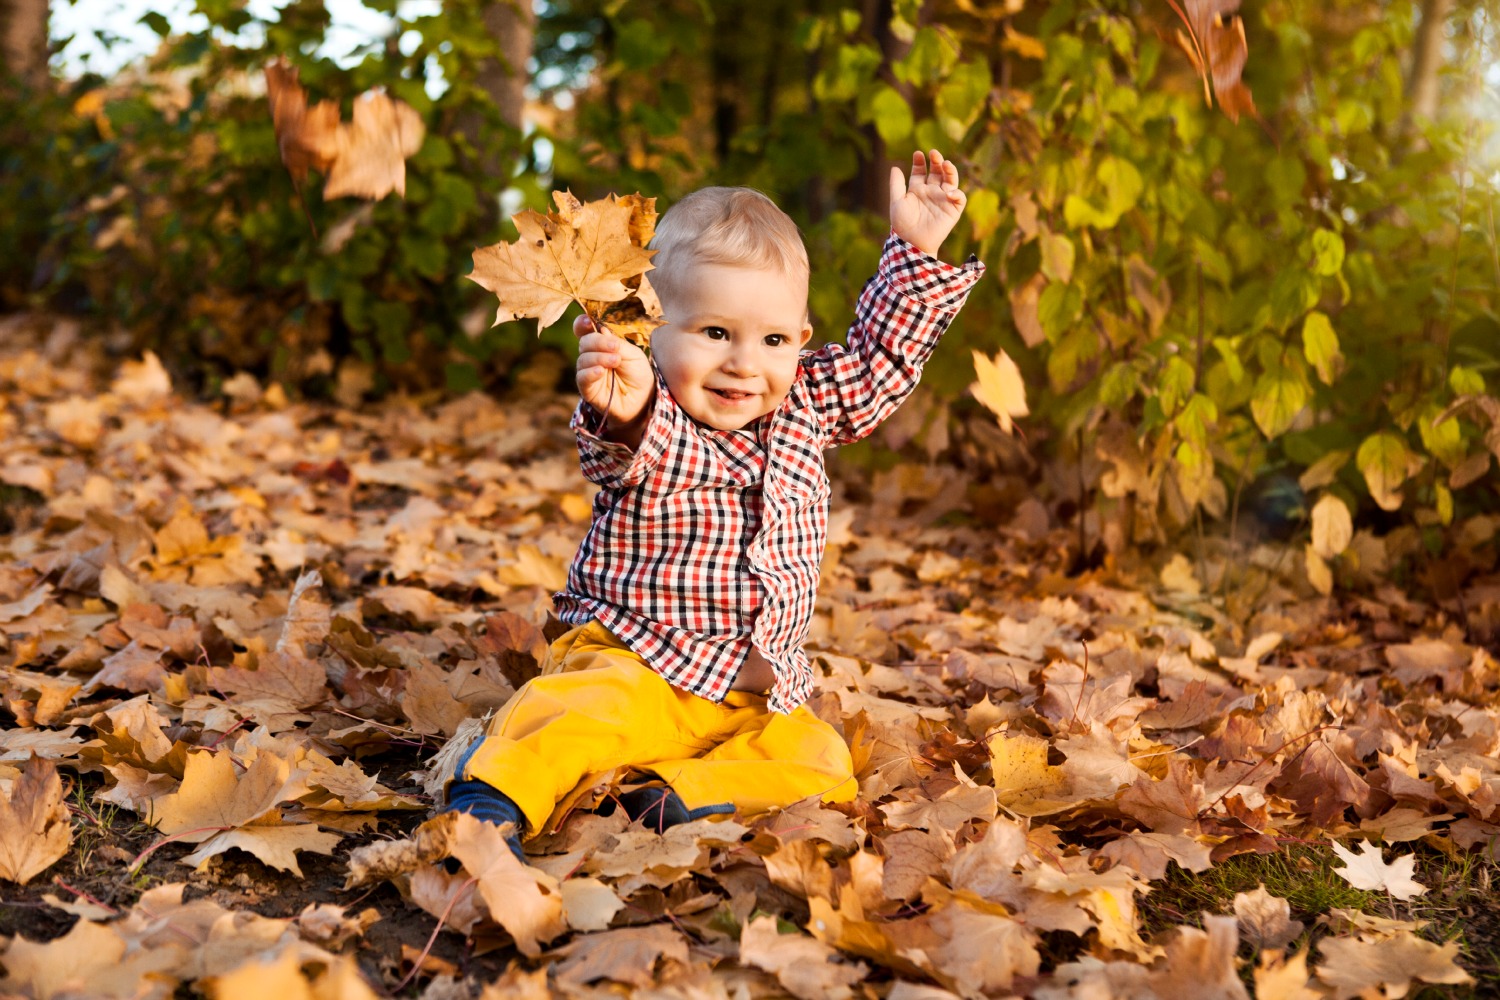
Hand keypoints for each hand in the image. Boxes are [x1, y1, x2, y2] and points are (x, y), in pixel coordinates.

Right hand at [574, 314, 654, 441]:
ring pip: (583, 359)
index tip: (587, 321)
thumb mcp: (633, 354)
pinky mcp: (588, 389)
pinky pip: (582, 378)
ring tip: (616, 361)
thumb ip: (618, 343)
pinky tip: (601, 371)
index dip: (582, 323)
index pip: (585, 330)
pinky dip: (590, 372)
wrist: (644, 400)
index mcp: (601, 344)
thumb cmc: (638, 374)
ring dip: (599, 357)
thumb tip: (601, 330)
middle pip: (584, 342)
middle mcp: (592, 356)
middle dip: (598, 342)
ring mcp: (588, 372)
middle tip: (614, 347)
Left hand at [889, 149, 967, 257]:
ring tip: (945, 163)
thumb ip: (896, 184)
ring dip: (950, 170)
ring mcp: (943, 199)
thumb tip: (894, 166)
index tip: (918, 154)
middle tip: (934, 153)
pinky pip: (960, 198)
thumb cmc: (902, 224)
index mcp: (917, 189)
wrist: (912, 242)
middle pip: (937, 171)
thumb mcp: (897, 202)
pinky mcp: (953, 210)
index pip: (921, 170)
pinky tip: (948, 192)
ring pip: (950, 180)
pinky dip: (957, 193)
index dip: (920, 161)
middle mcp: (931, 192)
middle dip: (936, 161)